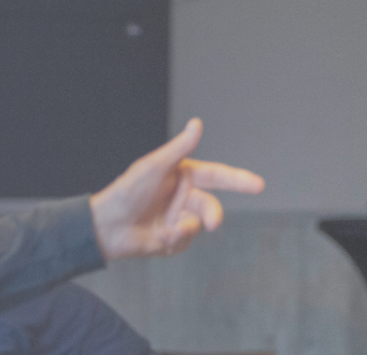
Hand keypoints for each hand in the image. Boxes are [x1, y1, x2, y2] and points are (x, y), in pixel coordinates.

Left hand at [88, 119, 264, 260]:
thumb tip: (197, 124)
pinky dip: (175, 240)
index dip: (239, 180)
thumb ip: (180, 148)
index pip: (217, 176)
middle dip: (212, 215)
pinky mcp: (174, 239)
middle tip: (212, 224)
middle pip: (210, 206)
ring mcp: (180, 218)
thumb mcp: (155, 167)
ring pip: (198, 225)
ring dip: (184, 229)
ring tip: (167, 230)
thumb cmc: (128, 190)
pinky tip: (159, 237)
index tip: (259, 185)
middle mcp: (184, 196)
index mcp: (184, 175)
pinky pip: (186, 242)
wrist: (107, 225)